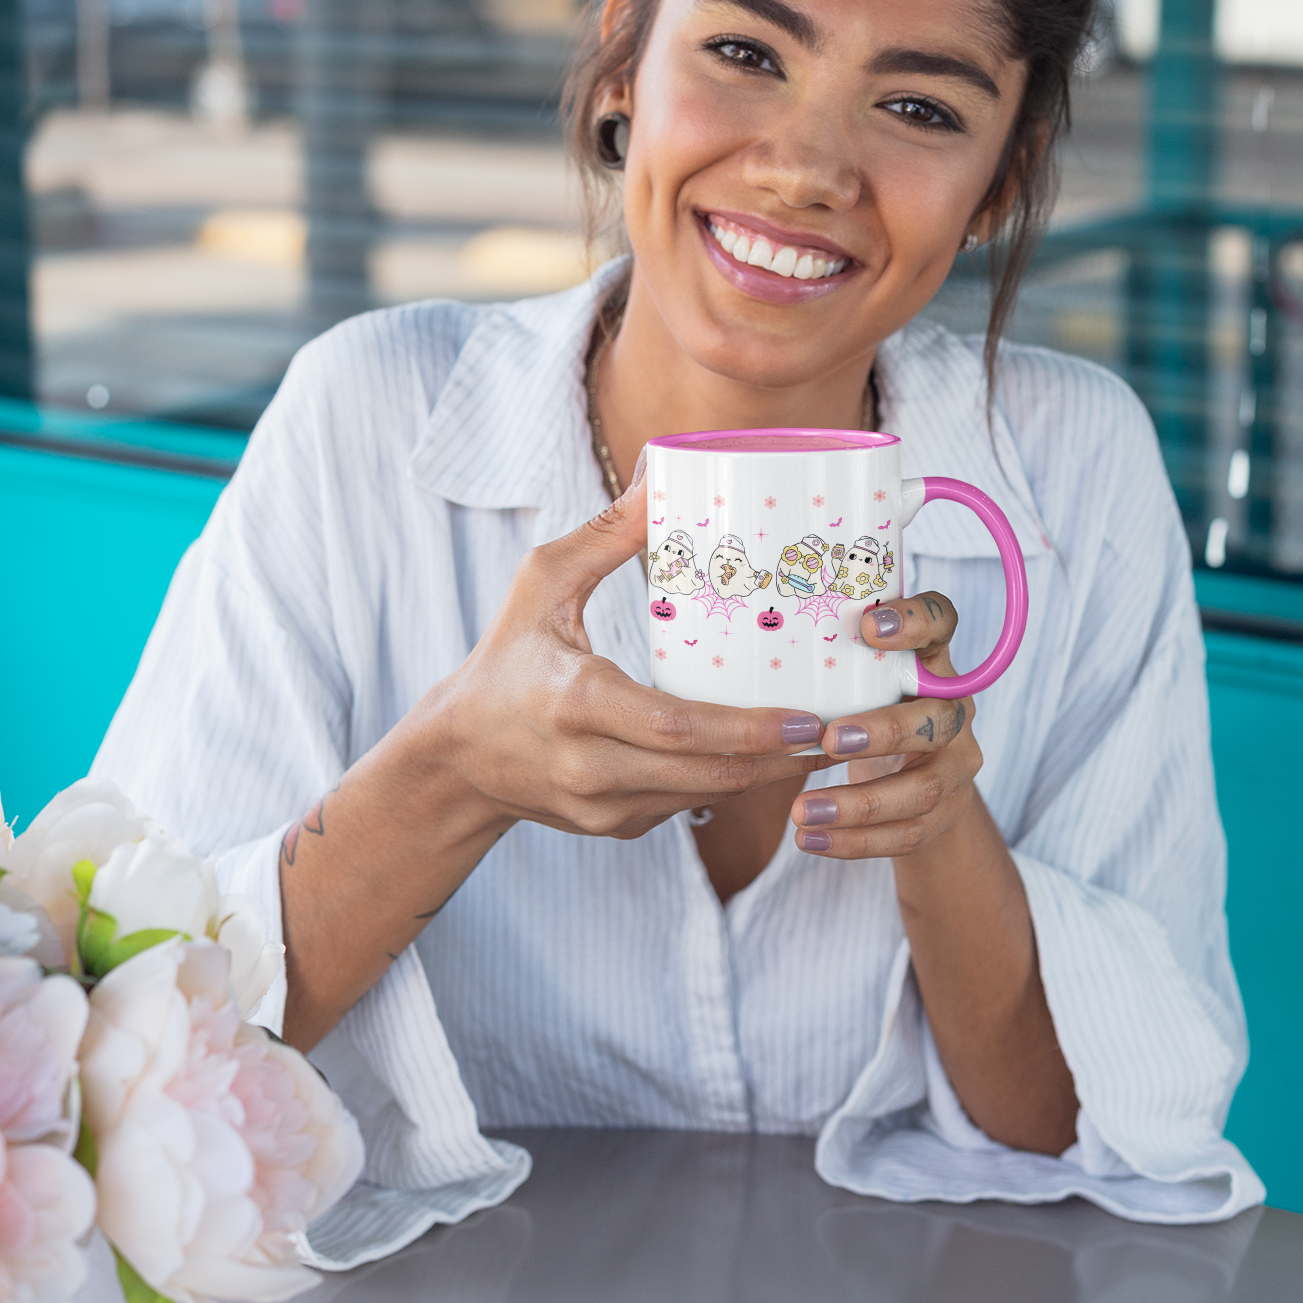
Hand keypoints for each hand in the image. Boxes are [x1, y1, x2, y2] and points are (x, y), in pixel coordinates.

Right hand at [281, 475, 827, 1049]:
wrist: (457, 757)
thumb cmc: (504, 657)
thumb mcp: (541, 584)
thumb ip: (607, 536)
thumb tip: (666, 474)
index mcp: (576, 703)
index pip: (678, 729)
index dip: (749, 730)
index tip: (808, 718)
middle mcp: (590, 767)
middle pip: (709, 775)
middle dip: (783, 756)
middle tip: (845, 728)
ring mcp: (604, 807)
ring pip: (707, 797)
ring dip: (767, 773)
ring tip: (825, 739)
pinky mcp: (614, 828)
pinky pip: (687, 805)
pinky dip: (729, 781)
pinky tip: (767, 753)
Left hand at [788, 592, 981, 856]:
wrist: (913, 775)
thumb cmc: (865, 707)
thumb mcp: (855, 678)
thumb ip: (830, 663)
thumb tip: (746, 649)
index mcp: (931, 659)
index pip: (941, 620)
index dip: (916, 621)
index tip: (868, 627)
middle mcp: (955, 707)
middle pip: (937, 720)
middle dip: (884, 732)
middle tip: (829, 739)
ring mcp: (958, 762)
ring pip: (923, 789)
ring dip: (860, 805)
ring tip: (801, 812)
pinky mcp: (949, 811)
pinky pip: (908, 834)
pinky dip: (856, 842)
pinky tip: (812, 842)